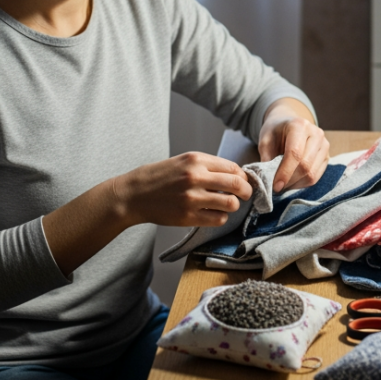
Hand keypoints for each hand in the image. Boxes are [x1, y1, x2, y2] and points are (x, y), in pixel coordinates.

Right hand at [109, 152, 252, 228]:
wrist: (133, 194)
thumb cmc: (158, 177)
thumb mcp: (182, 162)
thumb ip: (206, 166)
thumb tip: (233, 174)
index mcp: (195, 160)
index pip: (233, 168)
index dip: (243, 176)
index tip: (243, 181)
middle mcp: (195, 177)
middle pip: (237, 184)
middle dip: (247, 191)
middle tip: (246, 195)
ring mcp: (191, 198)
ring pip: (230, 203)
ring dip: (234, 205)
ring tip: (228, 205)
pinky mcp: (187, 216)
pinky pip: (218, 219)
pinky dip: (221, 217)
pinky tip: (214, 214)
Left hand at [258, 98, 328, 191]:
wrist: (288, 125)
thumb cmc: (275, 132)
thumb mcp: (265, 140)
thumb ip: (266, 158)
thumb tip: (268, 179)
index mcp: (299, 125)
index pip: (295, 153)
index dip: (285, 172)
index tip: (275, 186)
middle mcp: (316, 134)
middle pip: (305, 165)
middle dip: (290, 180)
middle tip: (276, 187)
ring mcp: (324, 145)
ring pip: (312, 173)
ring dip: (296, 184)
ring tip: (283, 185)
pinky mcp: (326, 156)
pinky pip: (316, 176)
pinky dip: (303, 183)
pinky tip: (292, 182)